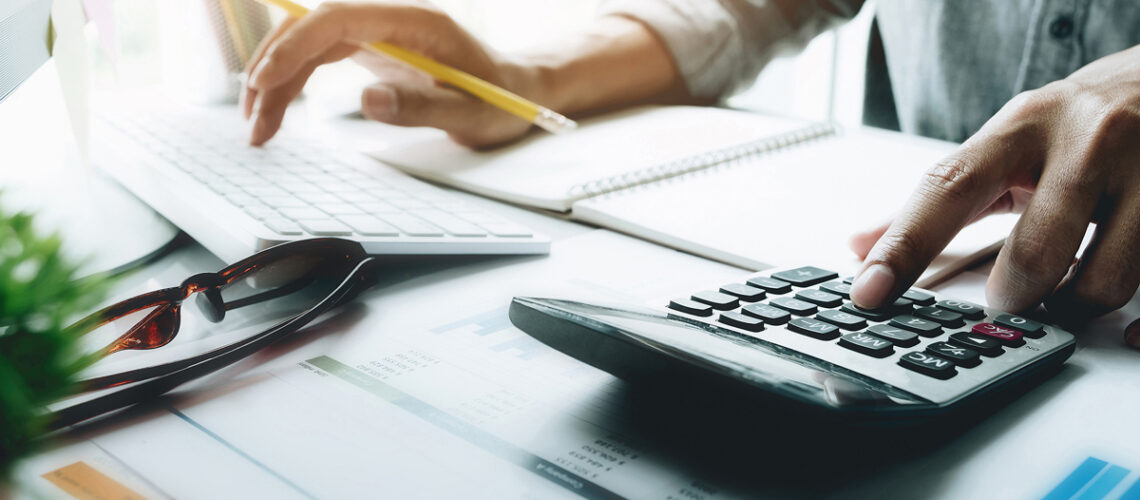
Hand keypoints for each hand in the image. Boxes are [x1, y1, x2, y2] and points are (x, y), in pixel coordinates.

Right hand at [242, 1, 538, 147]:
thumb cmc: (501, 102)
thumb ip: (422, 109)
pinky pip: (319, 58)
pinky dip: (293, 84)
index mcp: (415, 21)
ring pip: (309, 44)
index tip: (264, 80)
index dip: (295, 44)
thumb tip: (367, 101)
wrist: (517, 94)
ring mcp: (378, 32)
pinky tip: (275, 114)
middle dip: (274, 68)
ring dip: (276, 81)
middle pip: (312, 28)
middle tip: (253, 118)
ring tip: (256, 129)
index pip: (337, 18)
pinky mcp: (372, 49)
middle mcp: (390, 18)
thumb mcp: (471, 114)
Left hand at [848, 45, 1139, 332]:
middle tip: (1009, 296)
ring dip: (1072, 307)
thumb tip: (861, 245)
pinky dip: (1133, 320)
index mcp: (1022, 126)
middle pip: (1033, 253)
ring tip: (1063, 295)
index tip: (868, 291)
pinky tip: (1120, 320)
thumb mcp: (1005, 141)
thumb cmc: (1076, 122)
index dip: (903, 246)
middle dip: (1012, 294)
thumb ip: (939, 197)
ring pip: (1100, 281)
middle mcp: (1086, 141)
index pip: (947, 189)